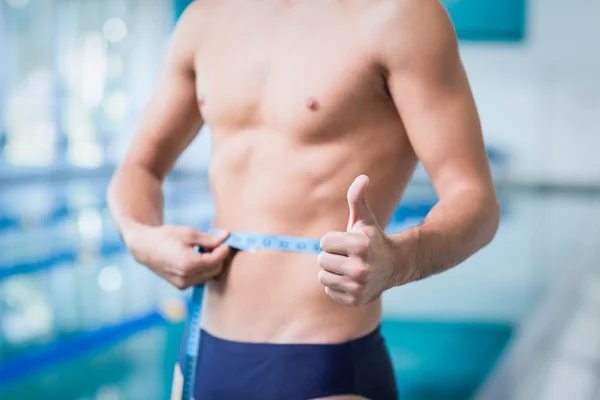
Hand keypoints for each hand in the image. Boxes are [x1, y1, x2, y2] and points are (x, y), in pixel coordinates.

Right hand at [127, 225, 230, 289]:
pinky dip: (204, 268)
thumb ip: (209, 238)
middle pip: (216, 269)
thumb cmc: (165, 237)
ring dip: (212, 262)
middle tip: (214, 242)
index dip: (224, 249)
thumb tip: (226, 236)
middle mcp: (186, 278)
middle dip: (219, 256)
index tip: (225, 239)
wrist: (144, 248)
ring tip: (203, 248)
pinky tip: (197, 256)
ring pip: (210, 275)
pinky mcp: (182, 286)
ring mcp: (183, 284)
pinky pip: (201, 278)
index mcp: (188, 264)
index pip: (217, 260)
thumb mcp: (188, 233)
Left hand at [318, 175, 397, 305]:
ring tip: (350, 268)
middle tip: (350, 256)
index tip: (349, 243)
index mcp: (360, 245)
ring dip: (333, 271)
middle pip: (321, 260)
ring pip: (323, 276)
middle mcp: (360, 268)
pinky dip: (337, 286)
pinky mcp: (355, 300)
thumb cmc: (372, 240)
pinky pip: (328, 290)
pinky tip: (352, 281)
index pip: (324, 242)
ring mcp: (358, 286)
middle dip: (333, 256)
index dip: (334, 241)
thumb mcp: (364, 219)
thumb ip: (357, 198)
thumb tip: (362, 177)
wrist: (393, 267)